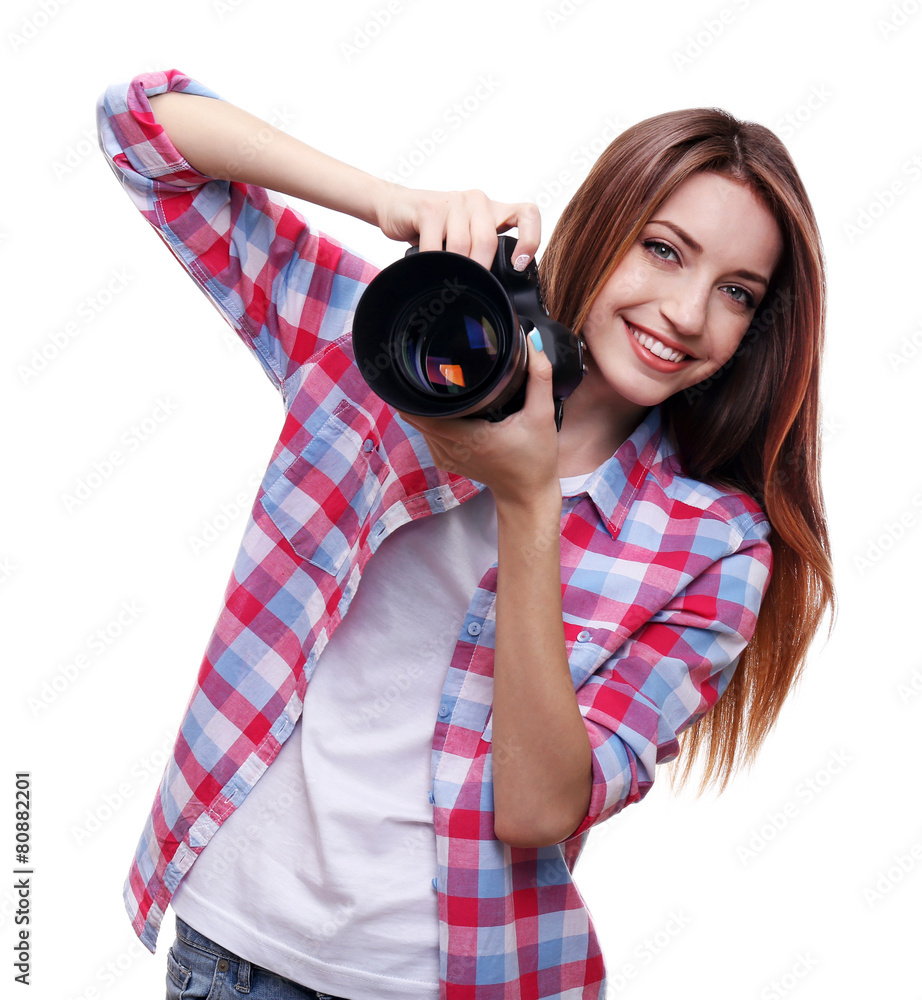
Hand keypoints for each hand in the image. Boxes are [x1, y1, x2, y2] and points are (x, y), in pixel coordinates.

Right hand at [372, 182, 540, 270]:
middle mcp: (478, 201)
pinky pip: (435, 244)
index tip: (518, 264)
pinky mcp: (430, 207)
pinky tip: (429, 267)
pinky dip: (433, 262)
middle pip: (487, 241)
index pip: (527, 214)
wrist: (398, 208)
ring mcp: (455, 202)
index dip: (530, 238)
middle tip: (469, 286)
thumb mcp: (465, 238)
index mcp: (494, 210)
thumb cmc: (436, 228)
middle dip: (479, 269)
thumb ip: (481, 253)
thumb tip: (494, 290)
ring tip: (447, 278)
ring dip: (455, 268)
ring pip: (462, 245)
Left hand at [398, 336, 559, 508]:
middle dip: (416, 392)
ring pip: (420, 426)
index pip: (425, 414)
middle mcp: (452, 449)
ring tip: (428, 381)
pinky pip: (428, 436)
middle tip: (421, 365)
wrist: (528, 495)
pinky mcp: (448, 461)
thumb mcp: (542, 416)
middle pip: (417, 417)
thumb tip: (533, 343)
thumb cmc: (535, 459)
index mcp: (470, 437)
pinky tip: (439, 406)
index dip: (414, 393)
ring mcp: (447, 457)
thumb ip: (539, 378)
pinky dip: (429, 420)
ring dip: (422, 406)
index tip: (415, 368)